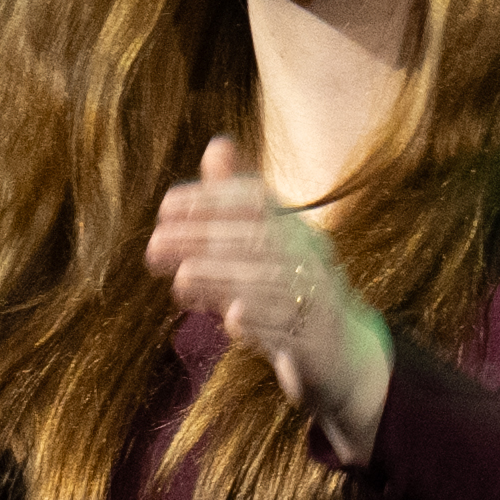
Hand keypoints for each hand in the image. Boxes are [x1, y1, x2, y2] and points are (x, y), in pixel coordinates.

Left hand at [149, 143, 389, 445]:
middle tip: (156, 243)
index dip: (213, 198)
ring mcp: (316, 302)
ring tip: (181, 278)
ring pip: (271, 283)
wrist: (344, 355)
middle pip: (259, 239)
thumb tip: (216, 144)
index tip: (167, 206)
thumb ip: (238, 201)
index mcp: (297, 232)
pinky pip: (289, 330)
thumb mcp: (270, 245)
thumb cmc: (295, 292)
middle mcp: (310, 260)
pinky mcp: (315, 344)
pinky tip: (232, 317)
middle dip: (204, 237)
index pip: (258, 200)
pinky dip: (260, 322)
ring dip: (222, 277)